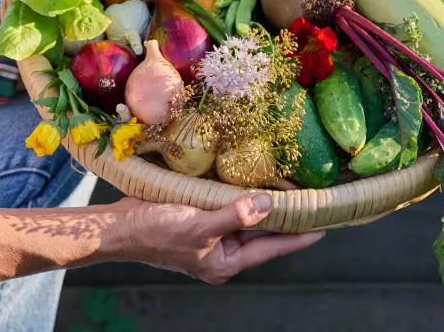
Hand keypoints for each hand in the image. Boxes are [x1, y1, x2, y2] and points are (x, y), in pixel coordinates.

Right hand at [115, 193, 324, 284]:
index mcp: (226, 262)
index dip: (298, 236)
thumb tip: (269, 204)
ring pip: (248, 218)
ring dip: (265, 203)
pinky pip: (230, 207)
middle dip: (285, 216)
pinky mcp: (200, 218)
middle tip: (313, 199)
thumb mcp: (200, 225)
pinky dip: (242, 195)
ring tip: (293, 188)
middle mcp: (222, 252)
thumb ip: (236, 215)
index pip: (272, 248)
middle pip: (263, 233)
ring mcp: (211, 236)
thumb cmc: (156, 231)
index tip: (324, 226)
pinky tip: (255, 180)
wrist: (118, 227)